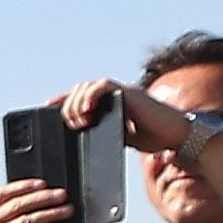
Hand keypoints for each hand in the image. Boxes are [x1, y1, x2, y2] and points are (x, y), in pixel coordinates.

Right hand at [0, 182, 70, 222]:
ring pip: (29, 220)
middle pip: (18, 204)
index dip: (23, 186)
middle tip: (62, 194)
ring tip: (68, 210)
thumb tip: (45, 205)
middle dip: (43, 197)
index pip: (3, 193)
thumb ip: (12, 219)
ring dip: (51, 213)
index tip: (42, 183)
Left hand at [64, 77, 187, 158]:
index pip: (80, 95)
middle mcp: (113, 93)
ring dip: (77, 103)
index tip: (47, 106)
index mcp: (109, 102)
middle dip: (69, 105)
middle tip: (72, 123)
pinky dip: (90, 96)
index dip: (62, 99)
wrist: (175, 135)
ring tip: (80, 120)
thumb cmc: (153, 137)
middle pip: (79, 89)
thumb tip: (84, 136)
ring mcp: (120, 91)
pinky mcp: (128, 92)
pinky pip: (102, 86)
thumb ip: (104, 130)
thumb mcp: (120, 136)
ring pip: (87, 86)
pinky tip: (87, 111)